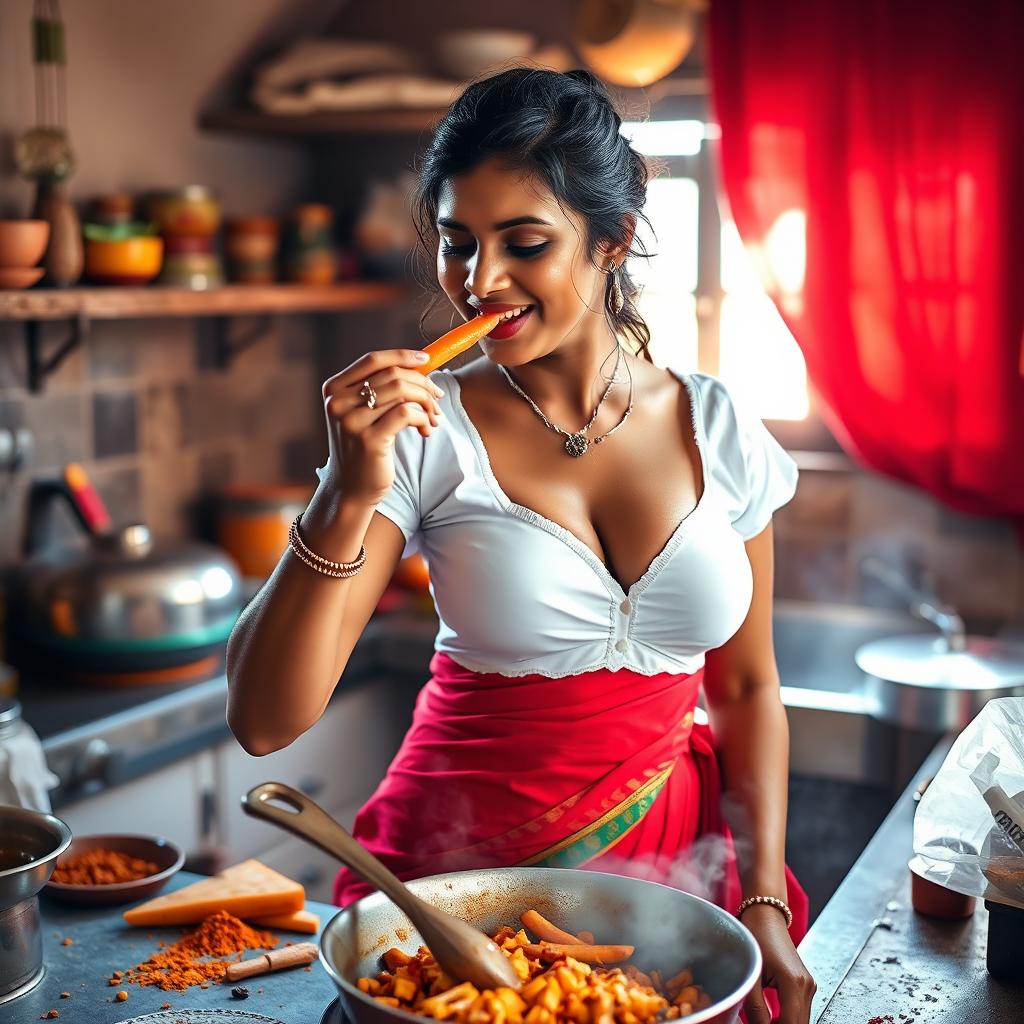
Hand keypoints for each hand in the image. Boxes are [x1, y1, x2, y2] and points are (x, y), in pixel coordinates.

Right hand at [321, 348, 443, 505]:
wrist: (350, 489)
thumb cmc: (364, 449)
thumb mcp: (365, 414)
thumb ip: (381, 390)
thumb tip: (420, 365)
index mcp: (334, 390)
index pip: (373, 360)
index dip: (402, 356)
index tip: (426, 360)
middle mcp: (338, 402)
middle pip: (392, 375)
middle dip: (422, 384)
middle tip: (437, 399)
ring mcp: (351, 421)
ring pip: (401, 391)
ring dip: (426, 402)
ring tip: (433, 419)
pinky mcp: (369, 440)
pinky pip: (406, 413)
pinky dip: (423, 418)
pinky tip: (426, 430)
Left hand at [739, 904, 815, 1023]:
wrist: (765, 915)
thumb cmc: (756, 936)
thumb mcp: (751, 975)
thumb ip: (756, 1009)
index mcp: (795, 983)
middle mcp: (807, 986)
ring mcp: (809, 985)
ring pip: (800, 1020)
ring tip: (762, 1021)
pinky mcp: (805, 984)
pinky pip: (799, 1011)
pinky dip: (787, 1018)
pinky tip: (771, 1018)